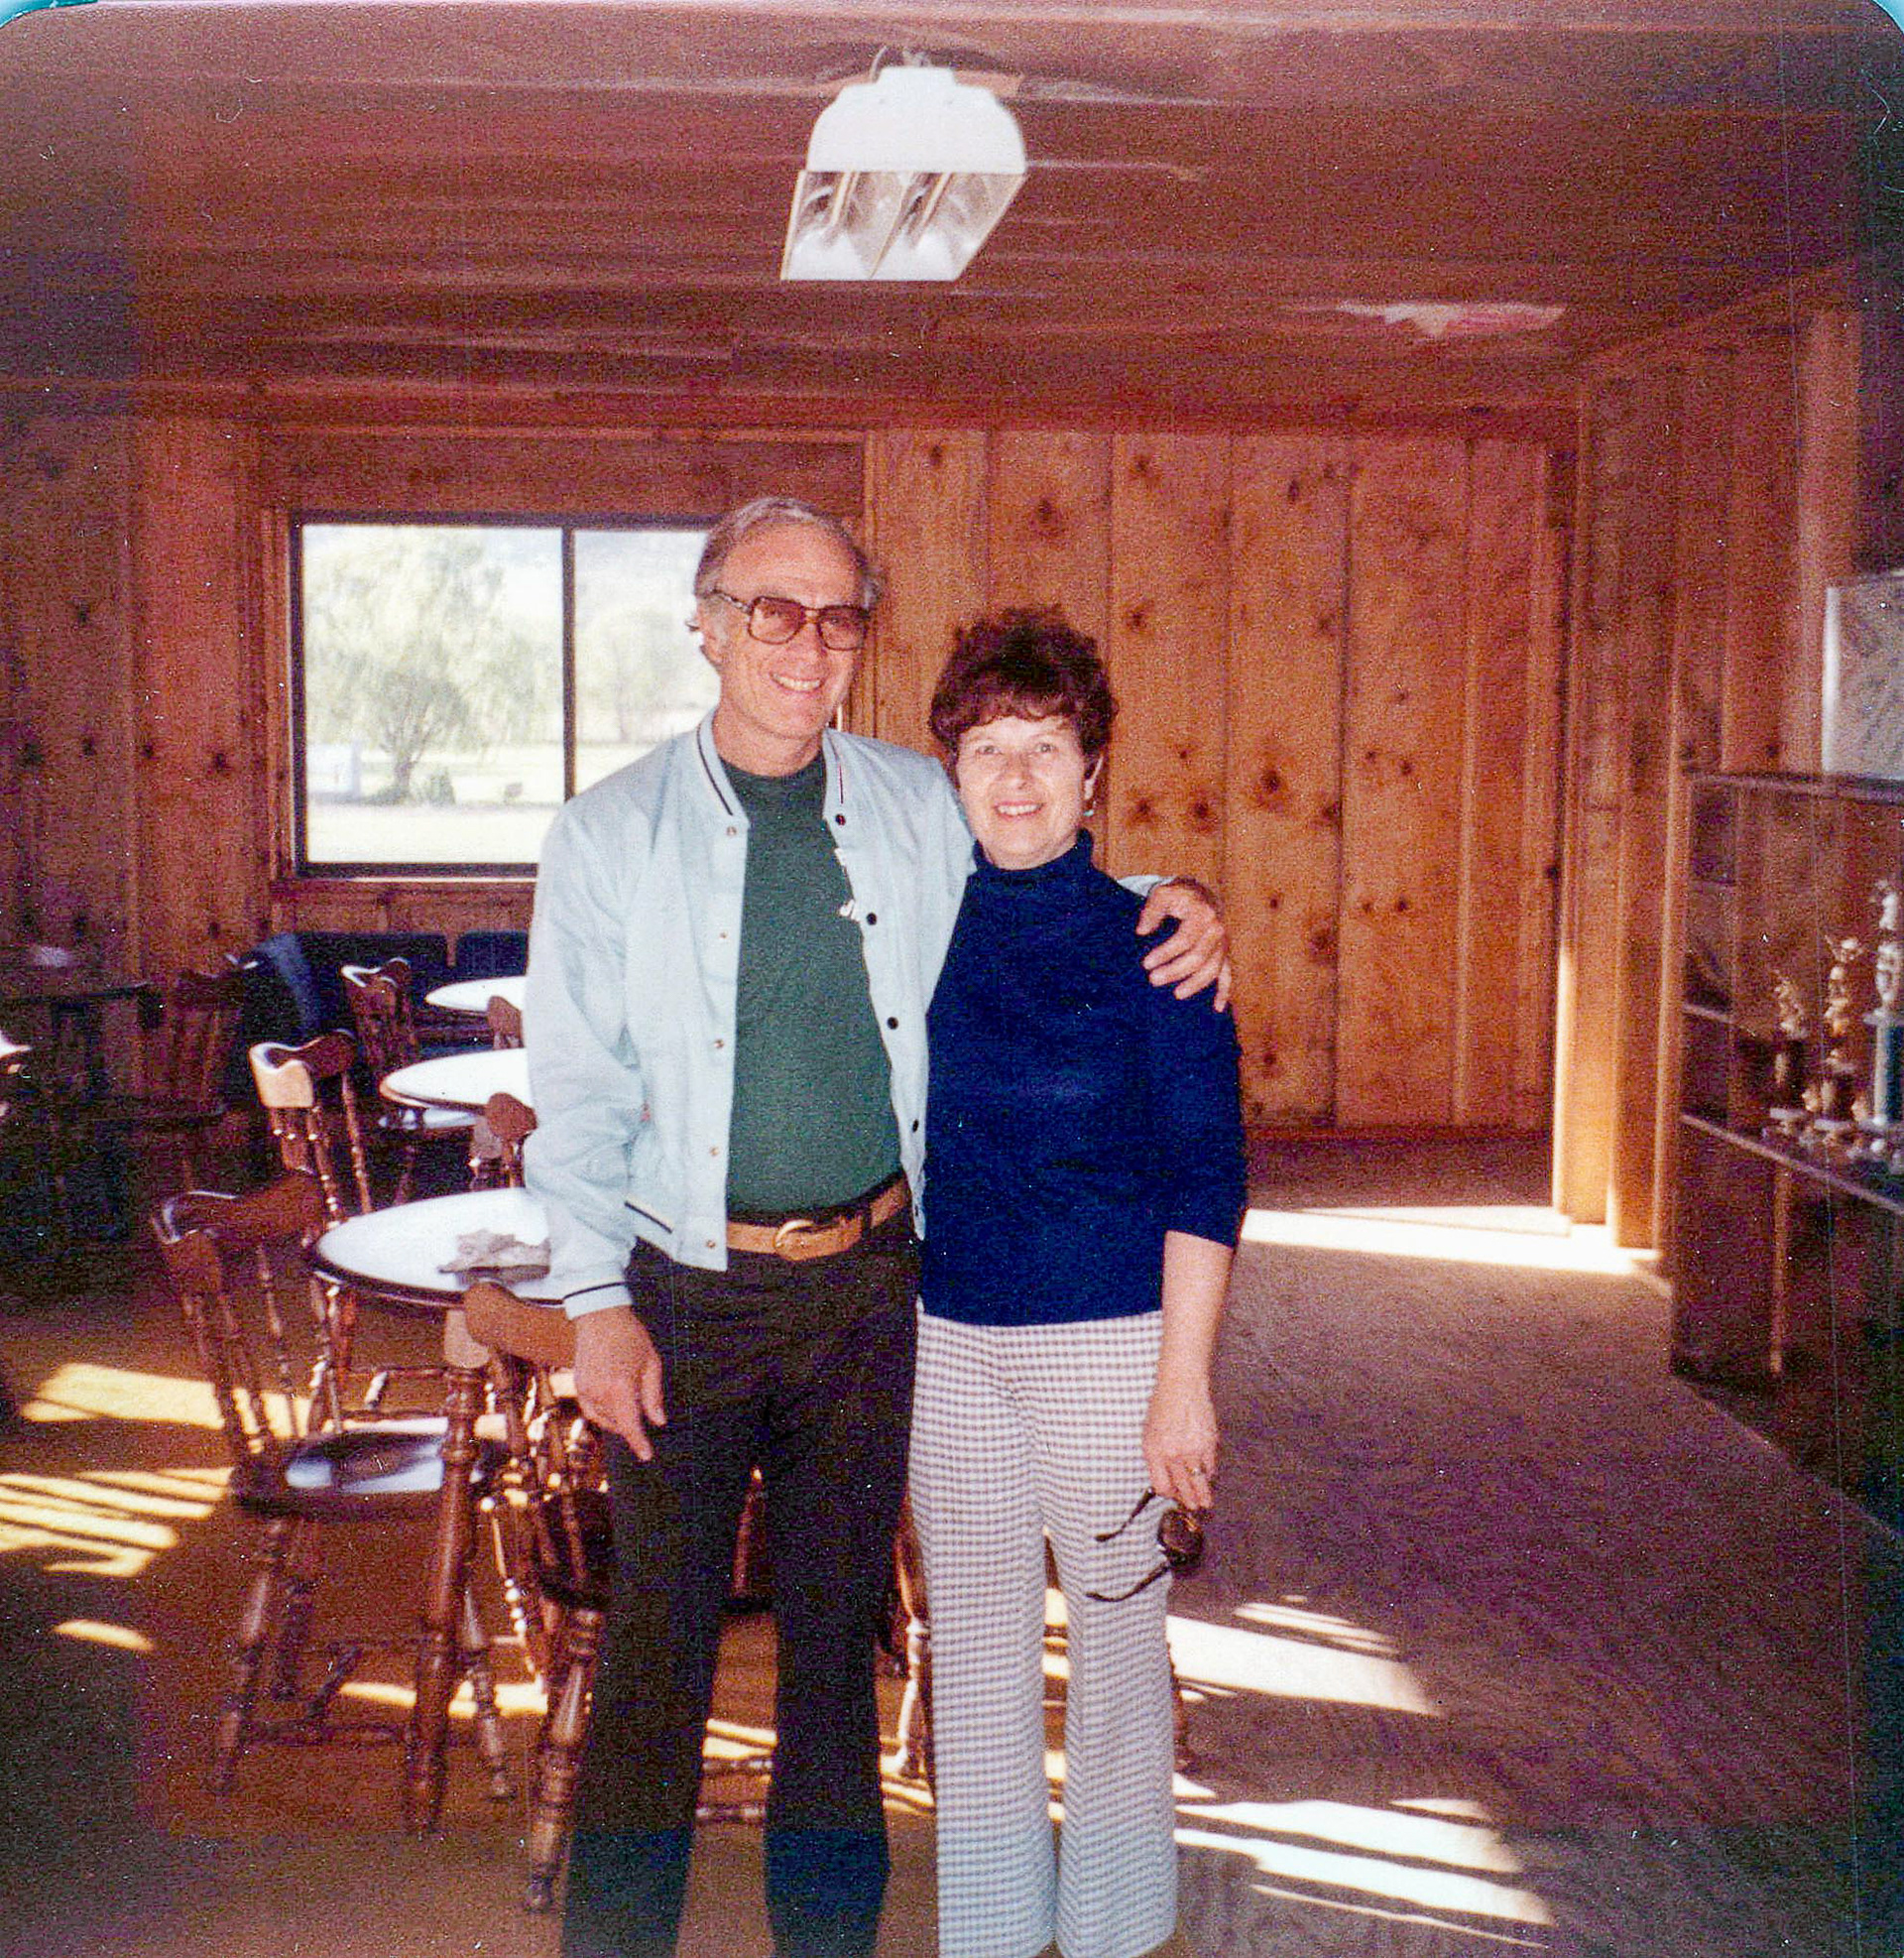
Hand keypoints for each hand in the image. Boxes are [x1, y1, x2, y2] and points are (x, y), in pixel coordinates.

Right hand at [573, 1305, 667, 1459]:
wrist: (600, 1316)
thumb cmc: (630, 1336)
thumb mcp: (651, 1363)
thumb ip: (653, 1396)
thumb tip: (658, 1421)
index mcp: (620, 1387)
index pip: (630, 1426)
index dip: (639, 1443)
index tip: (647, 1456)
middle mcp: (599, 1392)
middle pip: (618, 1423)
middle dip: (632, 1426)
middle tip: (646, 1415)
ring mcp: (585, 1389)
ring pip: (604, 1419)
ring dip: (618, 1420)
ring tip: (632, 1408)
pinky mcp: (578, 1385)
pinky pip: (591, 1410)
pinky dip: (603, 1415)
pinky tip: (614, 1409)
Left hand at [1137, 877, 1231, 1009]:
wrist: (1201, 894)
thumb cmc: (1179, 895)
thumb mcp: (1163, 894)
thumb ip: (1152, 911)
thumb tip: (1142, 931)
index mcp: (1203, 914)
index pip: (1185, 939)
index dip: (1166, 953)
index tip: (1146, 963)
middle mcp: (1217, 930)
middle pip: (1198, 957)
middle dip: (1175, 971)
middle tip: (1153, 980)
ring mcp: (1223, 943)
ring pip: (1213, 969)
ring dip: (1195, 984)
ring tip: (1176, 994)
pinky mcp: (1225, 953)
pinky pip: (1228, 974)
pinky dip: (1224, 991)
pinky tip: (1217, 1007)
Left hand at [1143, 1370, 1217, 1512]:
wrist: (1181, 1386)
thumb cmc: (1162, 1406)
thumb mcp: (1149, 1431)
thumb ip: (1155, 1456)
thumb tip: (1166, 1476)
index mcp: (1154, 1451)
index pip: (1162, 1485)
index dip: (1169, 1494)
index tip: (1173, 1495)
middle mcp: (1173, 1454)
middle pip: (1182, 1488)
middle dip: (1188, 1500)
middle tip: (1194, 1507)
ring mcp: (1192, 1450)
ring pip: (1199, 1482)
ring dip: (1203, 1494)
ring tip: (1205, 1503)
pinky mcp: (1209, 1444)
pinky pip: (1210, 1467)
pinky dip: (1209, 1474)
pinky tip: (1208, 1477)